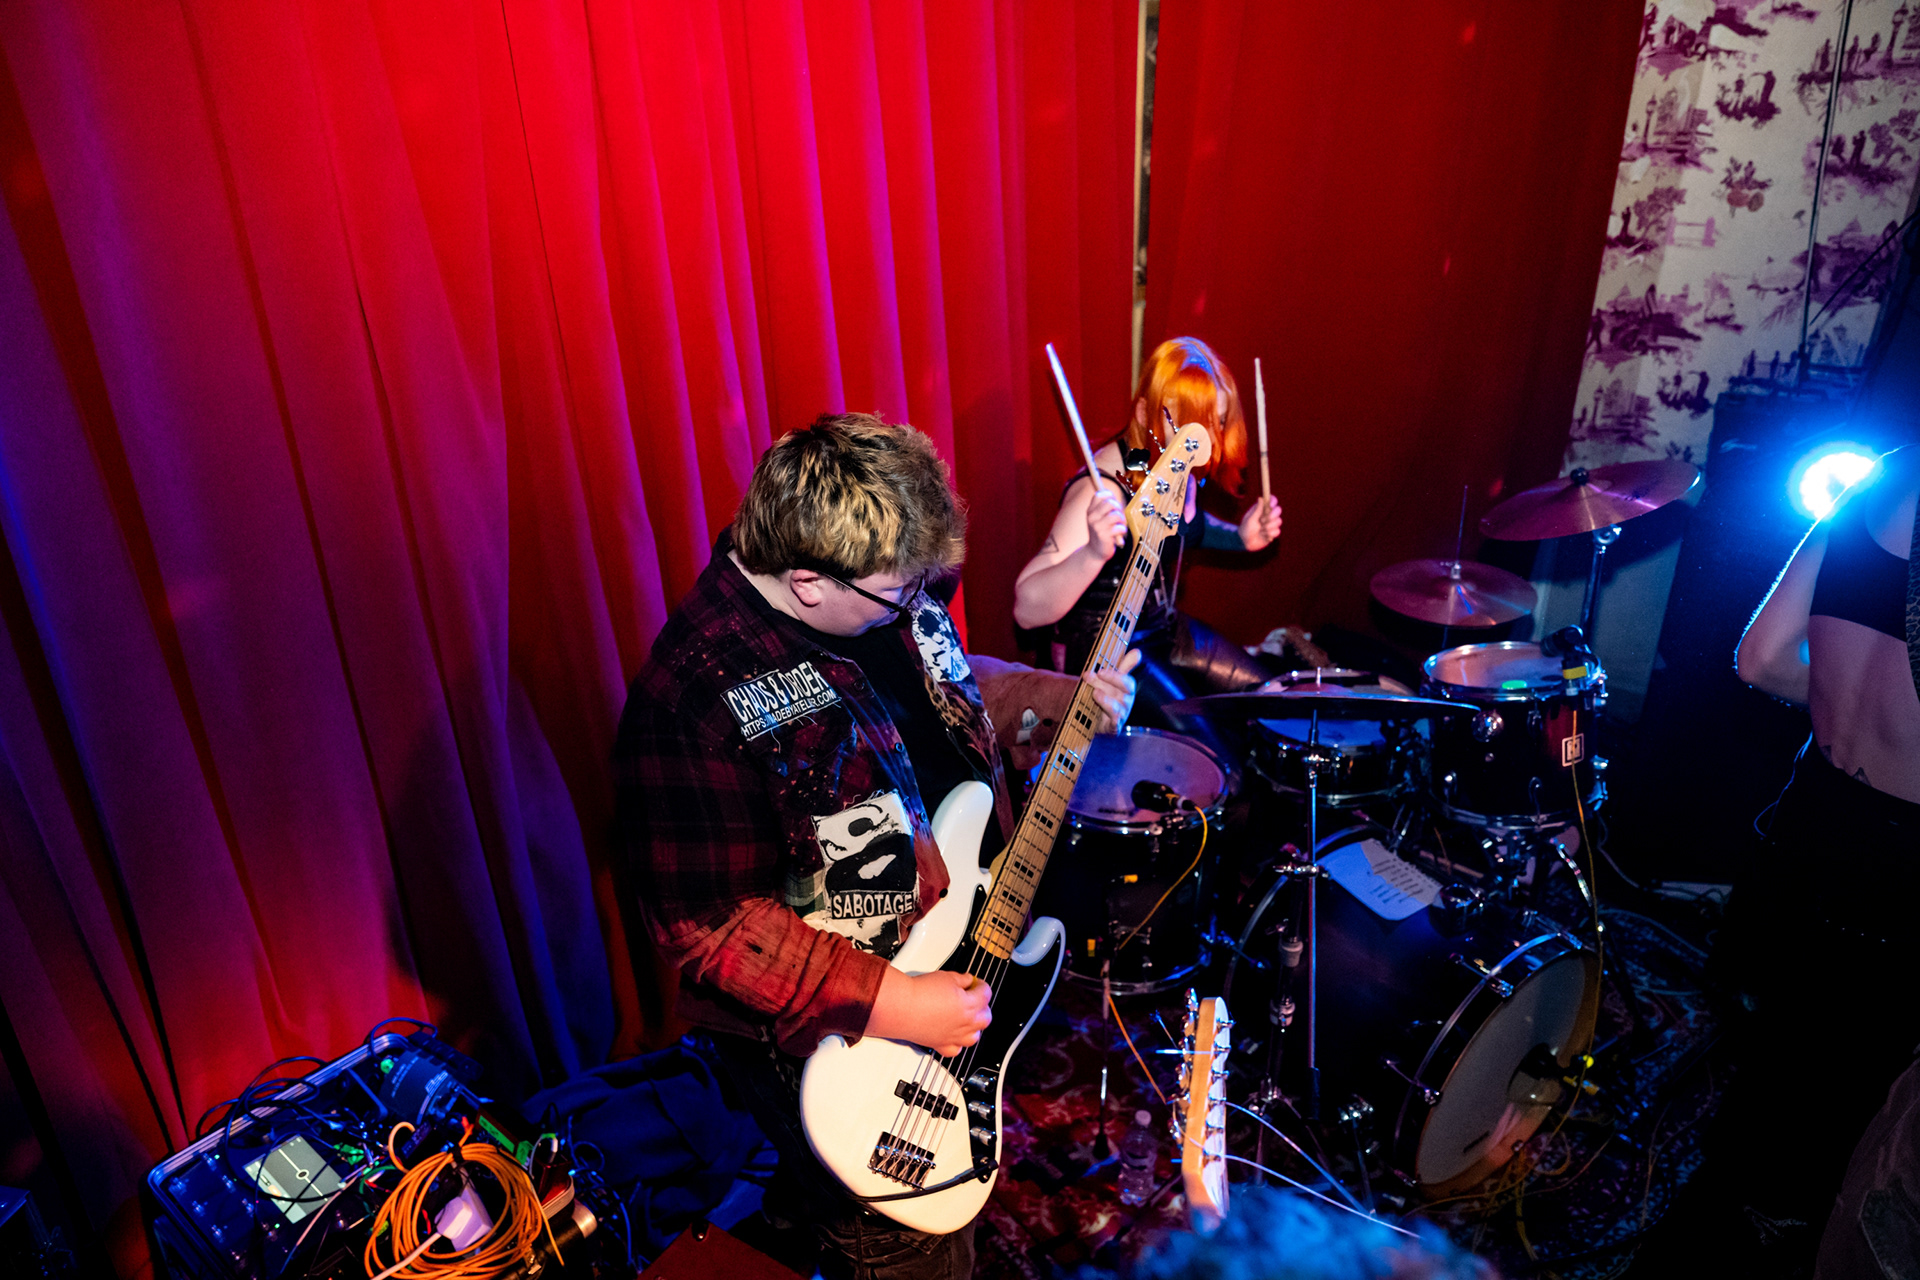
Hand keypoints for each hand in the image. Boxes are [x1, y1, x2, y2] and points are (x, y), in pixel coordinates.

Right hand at [868, 969, 992, 1056]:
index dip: (981, 985)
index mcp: (969, 1005)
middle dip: (982, 1006)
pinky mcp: (940, 1045)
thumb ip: (962, 979)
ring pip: (974, 1037)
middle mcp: (965, 1023)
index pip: (986, 994)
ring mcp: (953, 1037)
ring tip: (966, 1017)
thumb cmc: (920, 993)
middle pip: (985, 1018)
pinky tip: (953, 1035)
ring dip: (974, 1027)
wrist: (901, 1007)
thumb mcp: (946, 977)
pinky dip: (957, 1043)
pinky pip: (955, 1050)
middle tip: (973, 998)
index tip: (976, 983)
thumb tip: (967, 980)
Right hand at [1083, 484, 1126, 562]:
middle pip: (1110, 503)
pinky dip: (1122, 530)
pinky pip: (1119, 528)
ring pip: (1116, 515)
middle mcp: (1092, 517)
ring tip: (1120, 525)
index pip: (1099, 494)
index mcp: (1090, 511)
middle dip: (1119, 508)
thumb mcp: (1098, 519)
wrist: (1094, 552)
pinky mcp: (1104, 535)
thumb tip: (1113, 496)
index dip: (1110, 496)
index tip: (1114, 502)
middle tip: (1119, 516)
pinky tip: (1119, 534)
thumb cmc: (1100, 534)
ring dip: (1122, 520)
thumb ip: (1105, 508)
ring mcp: (1097, 526)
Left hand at [1087, 648, 1142, 731]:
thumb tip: (1138, 652)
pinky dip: (1114, 722)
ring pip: (1116, 708)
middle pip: (1118, 693)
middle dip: (1103, 684)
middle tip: (1088, 676)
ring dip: (1105, 700)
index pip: (1126, 682)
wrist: (1092, 715)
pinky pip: (1115, 725)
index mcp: (1127, 689)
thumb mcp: (1111, 678)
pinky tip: (1111, 718)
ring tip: (1094, 693)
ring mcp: (1121, 716)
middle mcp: (1126, 702)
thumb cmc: (1104, 693)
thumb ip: (1123, 666)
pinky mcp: (1113, 728)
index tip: (1100, 671)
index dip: (1114, 676)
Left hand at [1239, 495, 1281, 551]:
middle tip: (1263, 521)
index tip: (1271, 505)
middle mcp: (1268, 515)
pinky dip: (1270, 533)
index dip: (1273, 501)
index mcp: (1262, 509)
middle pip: (1278, 510)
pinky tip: (1264, 536)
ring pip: (1279, 521)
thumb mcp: (1250, 519)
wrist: (1245, 543)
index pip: (1271, 501)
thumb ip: (1257, 509)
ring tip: (1261, 530)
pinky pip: (1278, 531)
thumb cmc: (1246, 529)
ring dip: (1269, 526)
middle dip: (1273, 515)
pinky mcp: (1273, 532)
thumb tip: (1261, 498)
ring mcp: (1271, 524)